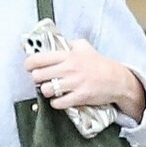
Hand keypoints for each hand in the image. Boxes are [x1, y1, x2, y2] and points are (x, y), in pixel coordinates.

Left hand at [24, 38, 145, 121]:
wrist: (116, 79)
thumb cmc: (98, 63)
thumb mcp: (83, 46)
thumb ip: (67, 45)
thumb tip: (52, 43)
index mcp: (68, 55)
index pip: (39, 59)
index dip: (29, 64)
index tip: (29, 67)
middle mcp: (69, 69)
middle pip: (38, 76)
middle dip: (37, 79)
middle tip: (42, 79)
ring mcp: (74, 83)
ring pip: (46, 90)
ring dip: (46, 91)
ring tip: (51, 89)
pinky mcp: (79, 97)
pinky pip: (58, 103)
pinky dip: (56, 103)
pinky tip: (59, 99)